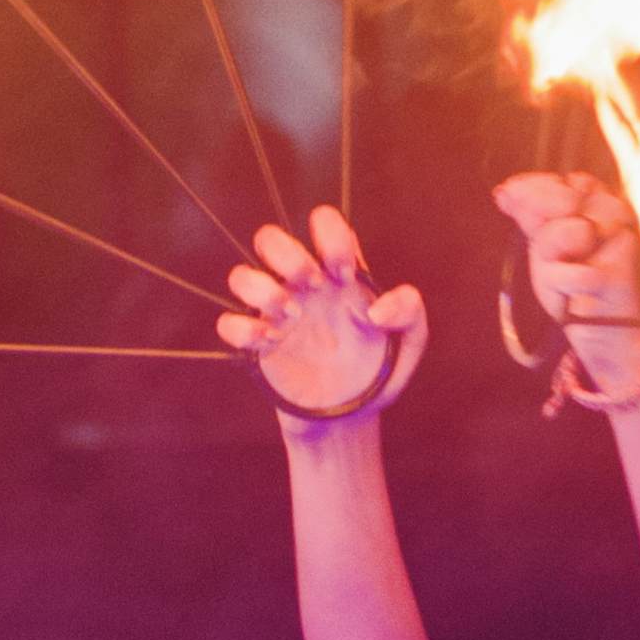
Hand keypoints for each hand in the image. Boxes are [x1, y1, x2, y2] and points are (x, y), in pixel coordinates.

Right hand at [221, 210, 425, 424]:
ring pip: (240, 276)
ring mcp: (275, 314)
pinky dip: (244, 330)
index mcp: (337, 273)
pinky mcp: (257, 346)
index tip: (346, 275)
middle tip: (314, 287)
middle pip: (269, 239)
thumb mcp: (410, 340)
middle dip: (288, 256)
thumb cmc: (379, 369)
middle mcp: (301, 286)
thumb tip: (376, 309)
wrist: (351, 416)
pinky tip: (273, 344)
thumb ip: (409, 311)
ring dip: (262, 290)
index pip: (323, 223)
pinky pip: (229, 324)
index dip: (331, 238)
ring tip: (293, 317)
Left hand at [497, 174, 639, 391]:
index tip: (505, 195)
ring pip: (572, 231)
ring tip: (563, 276)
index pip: (571, 181)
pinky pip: (577, 276)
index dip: (534, 187)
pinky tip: (570, 296)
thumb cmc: (572, 288)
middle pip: (567, 200)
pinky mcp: (622, 278)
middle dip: (542, 222)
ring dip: (553, 257)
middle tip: (546, 251)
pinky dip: (562, 288)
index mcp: (601, 205)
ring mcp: (622, 245)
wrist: (599, 333)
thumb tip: (503, 191)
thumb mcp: (546, 249)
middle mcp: (618, 218)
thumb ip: (531, 217)